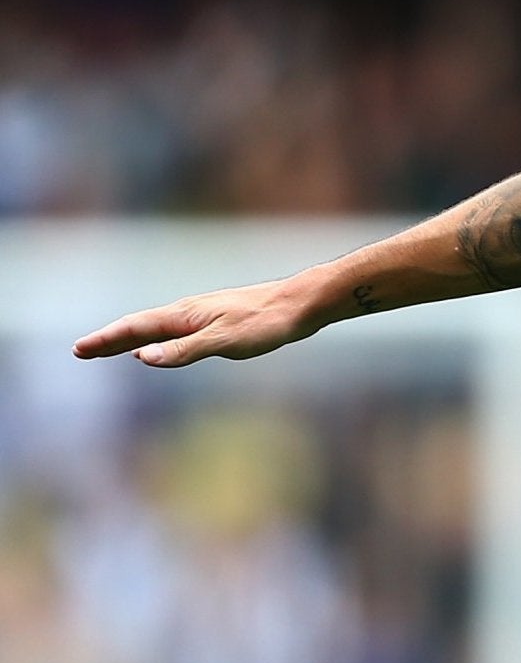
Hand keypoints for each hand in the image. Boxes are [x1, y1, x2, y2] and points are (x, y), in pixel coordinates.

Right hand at [73, 278, 320, 367]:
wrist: (299, 305)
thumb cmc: (265, 323)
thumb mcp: (225, 341)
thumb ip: (185, 350)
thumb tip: (143, 358)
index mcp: (184, 315)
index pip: (135, 328)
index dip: (106, 340)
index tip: (80, 349)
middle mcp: (188, 312)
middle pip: (140, 327)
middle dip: (109, 339)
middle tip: (80, 350)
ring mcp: (202, 315)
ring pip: (157, 328)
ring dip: (130, 339)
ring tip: (108, 348)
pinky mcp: (216, 321)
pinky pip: (174, 331)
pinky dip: (155, 339)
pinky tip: (159, 346)